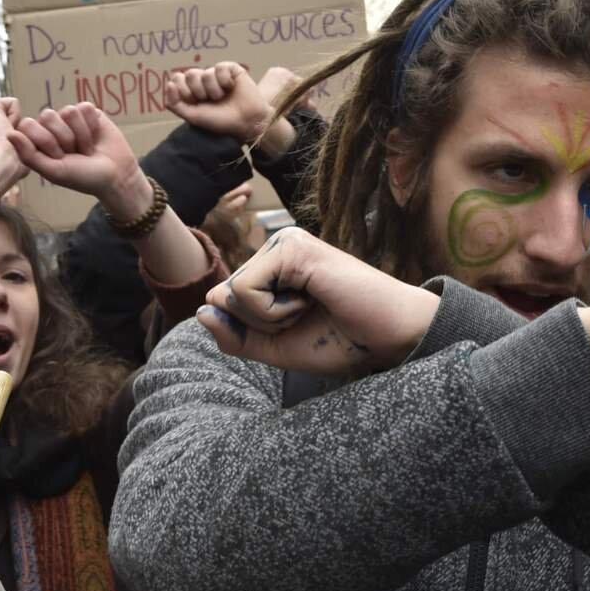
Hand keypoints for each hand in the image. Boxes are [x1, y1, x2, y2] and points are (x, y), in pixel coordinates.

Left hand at [6, 103, 152, 218]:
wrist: (115, 176)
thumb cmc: (82, 177)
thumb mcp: (53, 171)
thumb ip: (29, 155)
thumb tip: (9, 134)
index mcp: (38, 140)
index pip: (28, 125)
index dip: (44, 141)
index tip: (57, 158)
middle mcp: (52, 127)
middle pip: (47, 115)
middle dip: (64, 138)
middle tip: (73, 153)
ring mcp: (70, 119)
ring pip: (68, 111)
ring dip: (81, 134)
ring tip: (86, 148)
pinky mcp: (89, 112)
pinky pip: (85, 108)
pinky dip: (92, 126)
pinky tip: (96, 137)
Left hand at [166, 62, 300, 157]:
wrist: (245, 122)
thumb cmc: (219, 121)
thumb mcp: (192, 116)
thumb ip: (175, 104)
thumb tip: (169, 84)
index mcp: (191, 90)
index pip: (177, 79)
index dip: (184, 91)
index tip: (195, 102)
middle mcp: (202, 80)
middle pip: (190, 74)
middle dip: (199, 91)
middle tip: (211, 101)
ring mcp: (216, 73)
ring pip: (206, 73)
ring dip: (214, 90)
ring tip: (222, 97)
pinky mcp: (231, 69)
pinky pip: (220, 67)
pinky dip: (225, 81)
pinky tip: (231, 88)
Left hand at [196, 226, 437, 374]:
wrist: (388, 340)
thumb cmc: (339, 341)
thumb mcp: (274, 349)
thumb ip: (235, 336)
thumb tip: (201, 310)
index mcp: (270, 268)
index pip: (221, 302)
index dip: (250, 330)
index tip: (297, 325)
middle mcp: (274, 248)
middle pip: (220, 297)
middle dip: (258, 324)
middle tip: (306, 316)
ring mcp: (283, 242)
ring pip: (230, 294)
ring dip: (268, 319)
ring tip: (310, 306)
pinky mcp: (290, 247)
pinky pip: (244, 291)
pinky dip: (273, 312)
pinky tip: (311, 299)